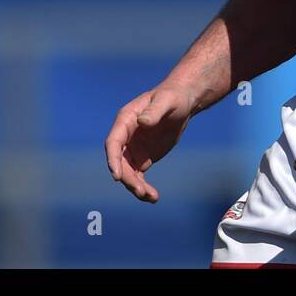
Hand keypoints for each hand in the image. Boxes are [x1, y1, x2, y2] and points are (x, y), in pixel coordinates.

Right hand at [104, 85, 195, 202]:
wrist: (182, 102)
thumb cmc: (173, 97)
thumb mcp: (166, 101)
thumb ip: (154, 111)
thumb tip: (142, 122)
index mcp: (126, 120)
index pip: (113, 142)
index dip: (112, 160)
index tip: (116, 176)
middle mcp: (125, 136)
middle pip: (119, 162)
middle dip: (127, 178)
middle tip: (141, 192)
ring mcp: (133, 149)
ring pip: (128, 172)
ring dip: (136, 186)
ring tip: (151, 197)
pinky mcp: (143, 158)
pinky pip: (138, 176)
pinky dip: (143, 187)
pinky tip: (153, 197)